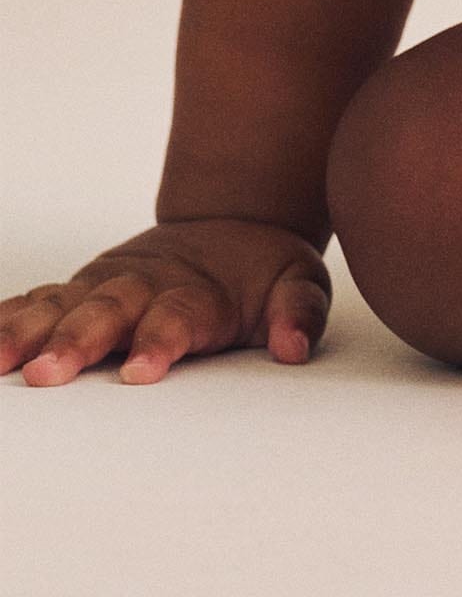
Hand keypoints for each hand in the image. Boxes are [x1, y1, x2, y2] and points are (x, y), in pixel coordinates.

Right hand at [0, 218, 331, 383]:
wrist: (235, 222)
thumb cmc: (264, 270)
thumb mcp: (298, 283)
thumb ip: (297, 314)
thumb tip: (294, 347)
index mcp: (198, 293)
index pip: (177, 317)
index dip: (159, 341)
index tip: (138, 371)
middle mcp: (145, 287)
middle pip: (107, 312)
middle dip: (77, 342)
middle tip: (47, 374)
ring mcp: (108, 285)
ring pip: (62, 306)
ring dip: (29, 331)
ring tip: (0, 361)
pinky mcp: (82, 289)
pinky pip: (39, 301)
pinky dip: (10, 318)